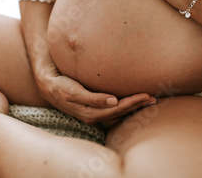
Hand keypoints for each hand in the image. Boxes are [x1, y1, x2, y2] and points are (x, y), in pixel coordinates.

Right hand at [36, 64, 156, 124]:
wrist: (48, 85)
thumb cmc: (61, 86)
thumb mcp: (74, 91)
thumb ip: (93, 98)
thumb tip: (114, 101)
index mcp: (90, 113)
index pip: (117, 109)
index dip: (132, 102)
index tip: (146, 95)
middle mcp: (94, 116)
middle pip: (121, 112)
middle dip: (137, 105)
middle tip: (154, 98)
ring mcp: (93, 113)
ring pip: (118, 112)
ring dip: (133, 106)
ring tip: (148, 100)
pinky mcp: (93, 108)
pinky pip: (113, 110)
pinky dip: (124, 106)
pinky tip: (131, 102)